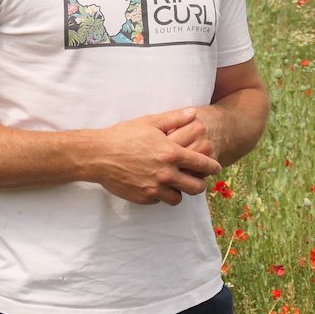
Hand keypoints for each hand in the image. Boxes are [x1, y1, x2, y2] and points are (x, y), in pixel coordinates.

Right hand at [88, 109, 222, 205]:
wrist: (98, 155)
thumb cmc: (124, 135)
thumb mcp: (150, 122)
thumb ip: (174, 118)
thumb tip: (193, 112)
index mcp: (171, 153)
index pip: (202, 164)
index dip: (212, 167)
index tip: (216, 168)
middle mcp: (166, 173)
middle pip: (196, 187)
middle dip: (200, 183)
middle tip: (197, 178)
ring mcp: (154, 188)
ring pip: (179, 198)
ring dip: (180, 191)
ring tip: (177, 183)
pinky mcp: (143, 198)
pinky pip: (160, 200)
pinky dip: (162, 195)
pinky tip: (157, 185)